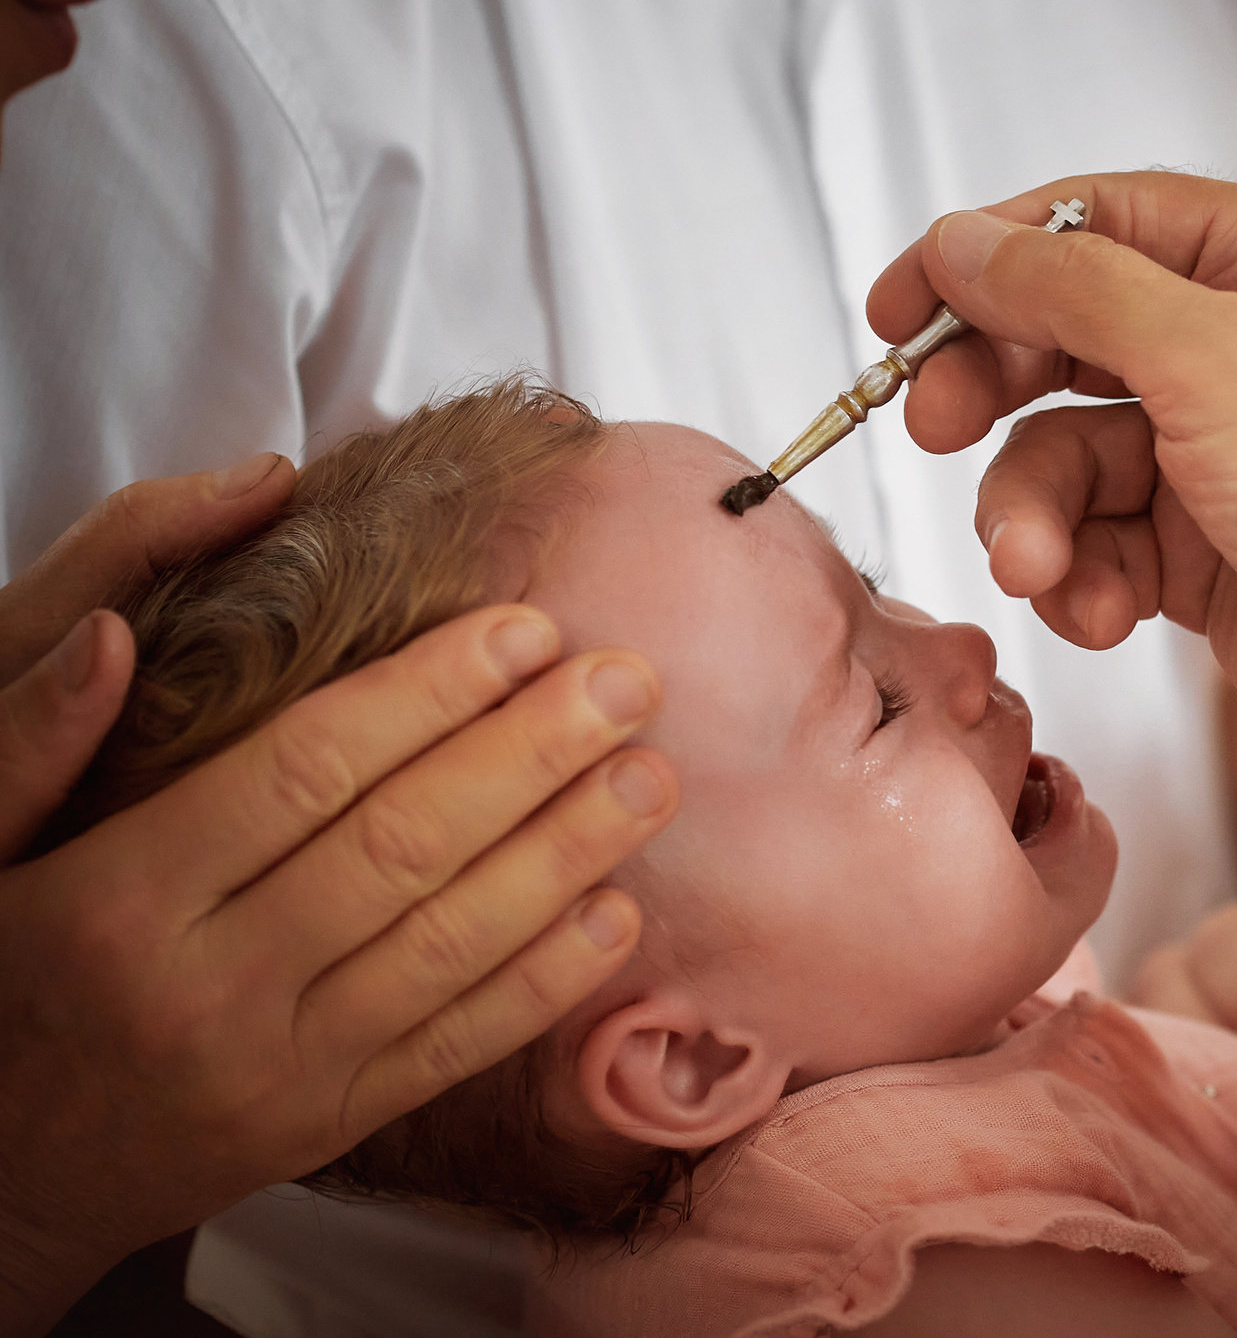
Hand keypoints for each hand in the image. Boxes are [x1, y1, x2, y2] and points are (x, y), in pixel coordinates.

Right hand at [0, 464, 678, 1331]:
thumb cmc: (4, 985)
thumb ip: (33, 742)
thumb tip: (114, 632)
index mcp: (122, 899)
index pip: (304, 772)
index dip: (427, 693)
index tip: (522, 627)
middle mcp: (210, 986)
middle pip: (404, 846)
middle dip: (532, 753)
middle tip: (627, 678)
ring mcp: (279, 1068)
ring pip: (452, 944)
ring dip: (568, 853)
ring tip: (651, 773)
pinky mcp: (328, 1129)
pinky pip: (457, 1047)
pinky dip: (546, 981)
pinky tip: (616, 909)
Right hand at [865, 173, 1236, 824]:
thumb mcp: (1211, 360)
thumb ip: (1074, 291)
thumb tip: (964, 242)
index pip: (1098, 221)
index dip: (990, 255)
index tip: (900, 305)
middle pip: (1065, 336)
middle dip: (996, 390)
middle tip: (935, 425)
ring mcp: (1220, 450)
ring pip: (1065, 453)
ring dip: (1036, 513)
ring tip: (1036, 564)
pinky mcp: (1199, 547)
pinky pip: (1093, 539)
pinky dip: (1080, 577)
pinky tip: (1102, 610)